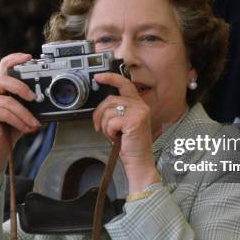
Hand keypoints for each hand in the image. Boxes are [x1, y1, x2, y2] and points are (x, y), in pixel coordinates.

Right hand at [0, 53, 40, 176]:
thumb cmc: (7, 131)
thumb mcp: (22, 114)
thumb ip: (29, 104)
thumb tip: (47, 100)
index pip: (4, 66)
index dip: (16, 58)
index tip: (29, 56)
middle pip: (5, 79)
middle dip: (22, 87)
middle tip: (35, 98)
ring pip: (8, 101)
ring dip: (25, 114)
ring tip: (34, 123)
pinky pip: (5, 113)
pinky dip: (19, 121)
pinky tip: (28, 128)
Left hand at [92, 73, 159, 192]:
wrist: (139, 162)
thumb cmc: (130, 145)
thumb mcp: (123, 123)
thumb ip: (117, 110)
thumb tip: (102, 106)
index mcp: (139, 105)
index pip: (125, 84)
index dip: (110, 78)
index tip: (98, 77)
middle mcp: (140, 106)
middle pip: (110, 100)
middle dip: (99, 114)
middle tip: (100, 127)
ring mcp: (138, 113)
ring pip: (108, 111)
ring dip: (105, 126)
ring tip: (113, 134)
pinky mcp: (134, 121)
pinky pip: (110, 121)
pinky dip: (109, 132)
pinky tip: (116, 138)